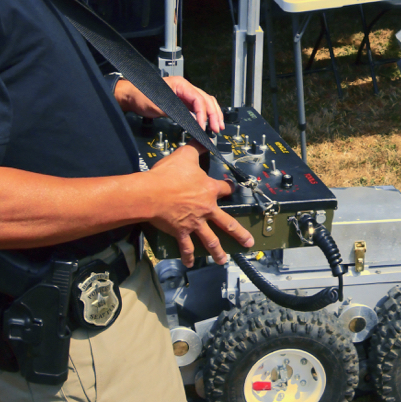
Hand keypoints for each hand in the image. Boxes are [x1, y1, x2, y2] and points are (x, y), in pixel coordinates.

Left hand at [116, 75, 224, 132]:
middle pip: (207, 99)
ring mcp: (185, 94)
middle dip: (214, 114)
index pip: (199, 99)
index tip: (203, 126)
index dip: (204, 113)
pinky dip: (205, 115)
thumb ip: (178, 112)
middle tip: (217, 128)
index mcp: (181, 85)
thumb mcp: (159, 106)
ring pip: (206, 102)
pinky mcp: (183, 101)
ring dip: (213, 114)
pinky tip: (207, 123)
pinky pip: (198, 107)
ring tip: (217, 126)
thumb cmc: (141, 96)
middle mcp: (185, 88)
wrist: (130, 95)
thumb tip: (193, 120)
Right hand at [145, 144, 250, 265]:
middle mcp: (206, 209)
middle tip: (249, 243)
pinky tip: (191, 264)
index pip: (224, 188)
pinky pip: (186, 246)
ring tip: (223, 261)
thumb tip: (205, 137)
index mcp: (209, 190)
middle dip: (239, 234)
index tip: (231, 188)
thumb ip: (197, 146)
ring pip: (211, 240)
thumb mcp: (185, 155)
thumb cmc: (168, 174)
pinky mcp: (181, 232)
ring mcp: (195, 223)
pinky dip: (188, 256)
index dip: (228, 187)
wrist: (151, 193)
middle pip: (227, 223)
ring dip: (218, 252)